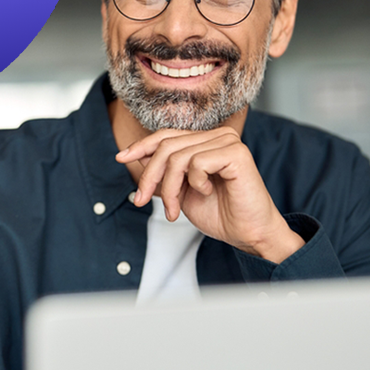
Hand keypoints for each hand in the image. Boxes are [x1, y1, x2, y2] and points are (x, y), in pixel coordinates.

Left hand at [115, 127, 303, 262]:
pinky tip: (208, 191)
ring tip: (176, 209)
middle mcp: (217, 136)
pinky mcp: (236, 152)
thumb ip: (164, 172)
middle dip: (150, 176)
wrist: (248, 234)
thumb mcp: (180, 191)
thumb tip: (136, 155)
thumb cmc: (220, 214)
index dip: (141, 146)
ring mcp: (228, 141)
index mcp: (206, 141)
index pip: (166, 136)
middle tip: (143, 201)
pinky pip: (197, 162)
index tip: (121, 158)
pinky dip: (195, 183)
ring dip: (170, 189)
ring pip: (178, 157)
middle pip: (167, 146)